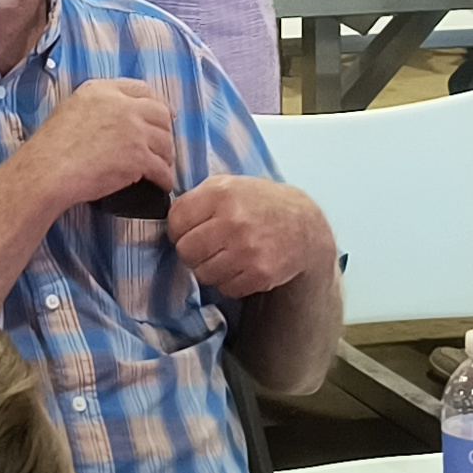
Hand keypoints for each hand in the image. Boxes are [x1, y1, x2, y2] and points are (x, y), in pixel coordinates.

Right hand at [22, 78, 176, 212]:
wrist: (49, 170)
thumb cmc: (52, 147)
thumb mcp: (72, 108)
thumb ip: (98, 105)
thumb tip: (116, 117)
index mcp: (102, 90)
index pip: (142, 89)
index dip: (157, 103)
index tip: (163, 115)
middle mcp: (121, 105)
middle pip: (160, 113)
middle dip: (166, 130)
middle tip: (164, 145)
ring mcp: (133, 130)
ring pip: (165, 142)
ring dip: (166, 156)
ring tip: (163, 167)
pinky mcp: (138, 157)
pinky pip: (162, 168)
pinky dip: (165, 178)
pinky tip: (161, 184)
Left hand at [166, 172, 331, 296]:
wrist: (304, 226)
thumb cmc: (260, 203)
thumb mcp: (229, 184)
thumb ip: (198, 197)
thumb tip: (167, 218)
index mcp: (221, 193)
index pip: (176, 220)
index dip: (178, 229)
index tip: (188, 230)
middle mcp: (233, 221)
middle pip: (186, 250)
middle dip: (191, 251)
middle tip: (205, 246)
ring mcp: (247, 250)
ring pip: (203, 273)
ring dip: (209, 268)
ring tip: (224, 256)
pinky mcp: (260, 274)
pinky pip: (225, 288)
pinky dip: (229, 281)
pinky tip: (240, 266)